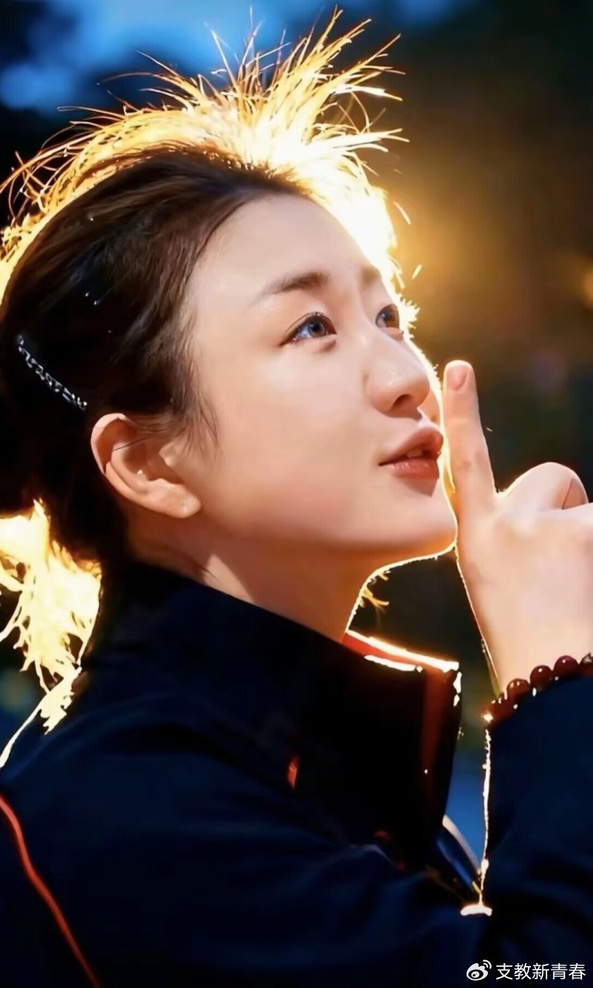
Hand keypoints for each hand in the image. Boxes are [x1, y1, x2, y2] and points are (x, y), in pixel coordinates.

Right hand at [440, 359, 592, 693]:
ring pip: (585, 505)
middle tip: (560, 562)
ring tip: (576, 583)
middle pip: (552, 479)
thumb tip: (542, 507)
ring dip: (587, 533)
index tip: (458, 368)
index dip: (460, 413)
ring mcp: (551, 527)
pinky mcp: (588, 531)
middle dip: (565, 506)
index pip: (466, 462)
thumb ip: (507, 531)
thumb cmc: (523, 626)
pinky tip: (586, 580)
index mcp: (478, 534)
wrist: (550, 670)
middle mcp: (508, 523)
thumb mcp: (493, 575)